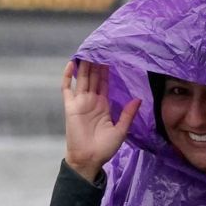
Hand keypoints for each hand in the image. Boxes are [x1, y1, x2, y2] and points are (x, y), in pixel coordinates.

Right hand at [62, 61, 140, 182]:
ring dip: (84, 65)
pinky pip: (66, 88)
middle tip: (101, 47)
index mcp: (103, 105)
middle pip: (94, 77)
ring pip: (82, 79)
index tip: (112, 56)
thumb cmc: (105, 148)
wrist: (89, 159)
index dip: (107, 70)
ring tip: (88, 50)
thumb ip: (128, 114)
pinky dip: (67, 76)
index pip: (105, 82)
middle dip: (96, 63)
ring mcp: (80, 102)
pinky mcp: (70, 106)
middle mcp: (91, 100)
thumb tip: (138, 99)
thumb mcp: (121, 130)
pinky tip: (71, 64)